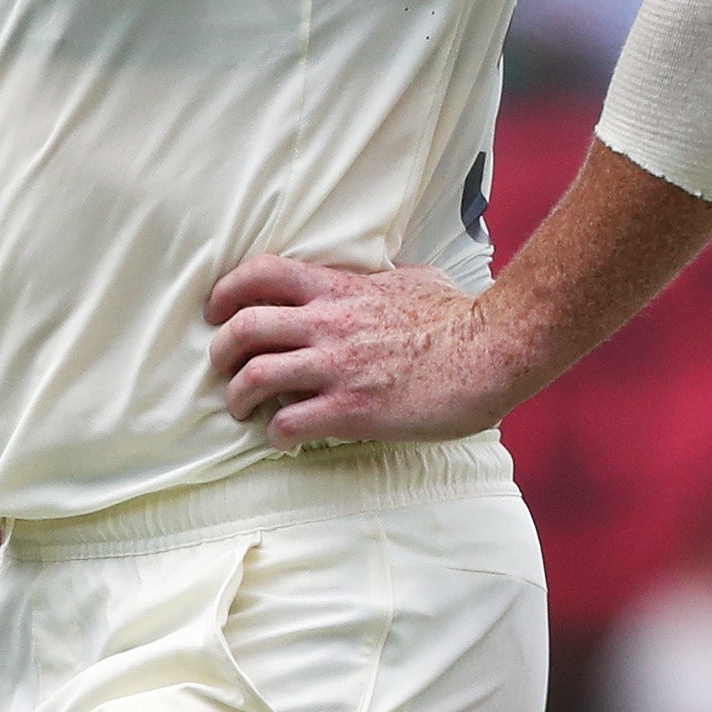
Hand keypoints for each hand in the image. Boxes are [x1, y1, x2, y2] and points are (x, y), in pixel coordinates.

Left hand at [204, 255, 520, 447]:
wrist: (493, 350)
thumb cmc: (460, 316)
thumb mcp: (412, 279)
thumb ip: (380, 280)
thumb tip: (378, 277)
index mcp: (339, 288)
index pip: (261, 273)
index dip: (227, 292)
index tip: (218, 312)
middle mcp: (329, 322)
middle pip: (243, 326)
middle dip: (221, 352)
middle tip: (225, 369)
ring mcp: (339, 367)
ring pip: (255, 376)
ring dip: (238, 397)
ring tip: (244, 410)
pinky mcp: (353, 410)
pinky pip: (289, 424)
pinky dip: (275, 435)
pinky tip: (284, 439)